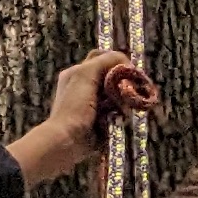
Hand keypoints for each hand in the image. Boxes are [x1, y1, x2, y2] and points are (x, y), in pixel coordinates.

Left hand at [7, 48, 157, 189]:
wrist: (67, 139)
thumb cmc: (73, 105)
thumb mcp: (86, 74)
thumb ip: (105, 61)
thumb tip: (125, 61)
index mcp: (77, 73)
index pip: (102, 58)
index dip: (117, 61)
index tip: (129, 70)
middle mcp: (85, 86)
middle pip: (112, 77)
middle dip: (123, 82)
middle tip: (131, 88)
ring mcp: (93, 104)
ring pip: (117, 95)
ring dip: (123, 100)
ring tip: (122, 107)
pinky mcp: (101, 120)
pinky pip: (117, 112)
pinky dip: (120, 114)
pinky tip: (119, 118)